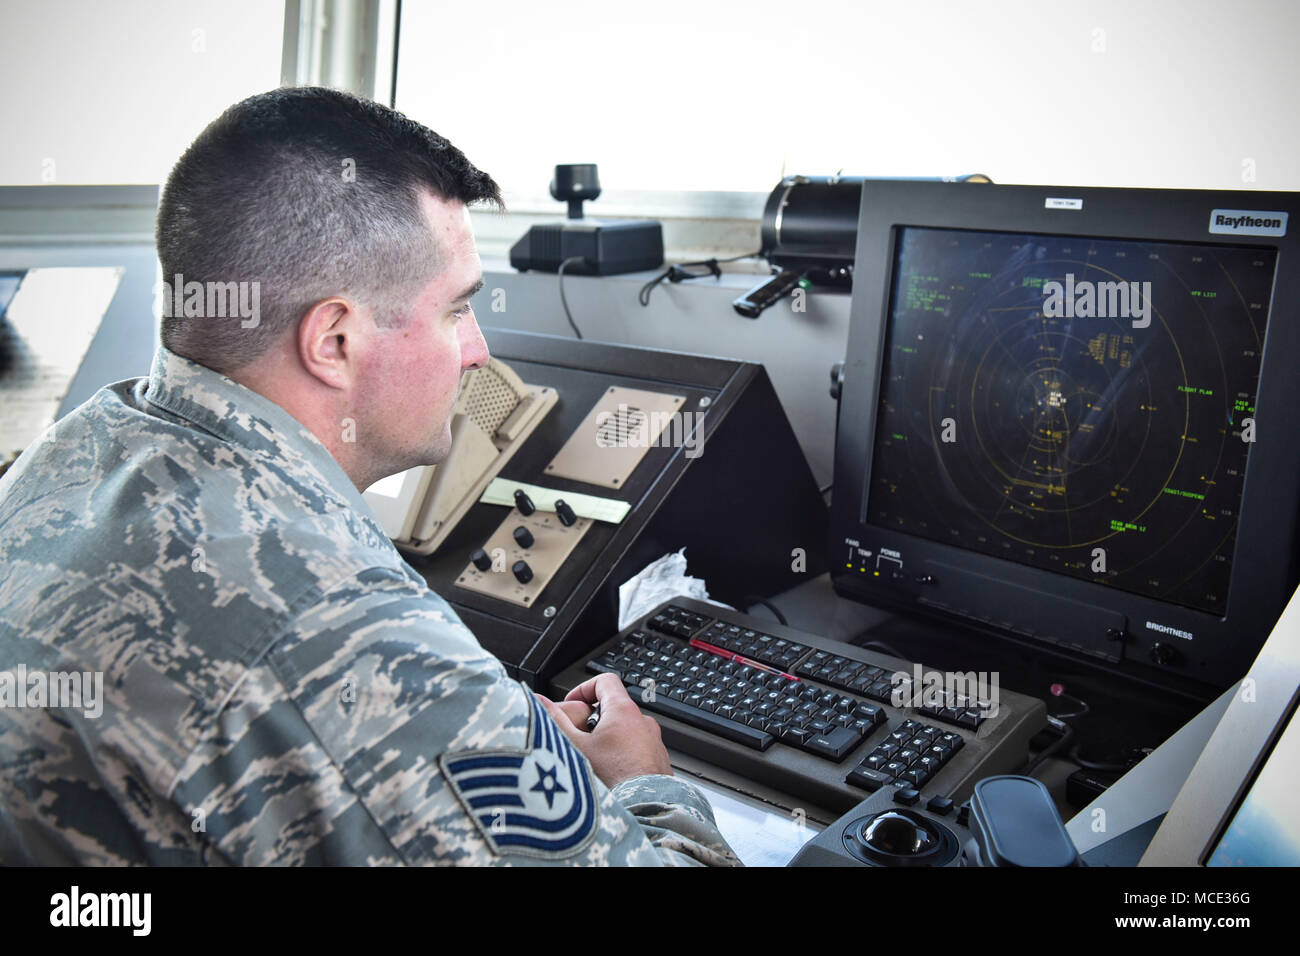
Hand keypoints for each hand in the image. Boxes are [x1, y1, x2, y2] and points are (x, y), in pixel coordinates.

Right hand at [535, 673, 672, 786]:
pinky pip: (636, 750)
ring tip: (591, 761)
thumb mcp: (575, 746)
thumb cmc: (613, 779)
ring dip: (606, 740)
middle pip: (612, 708)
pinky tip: (609, 775)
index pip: (605, 681)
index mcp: (624, 711)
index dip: (584, 689)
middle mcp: (643, 722)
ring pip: (624, 731)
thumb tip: (538, 700)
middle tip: (578, 739)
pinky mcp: (657, 761)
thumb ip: (555, 720)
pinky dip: (621, 756)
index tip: (572, 705)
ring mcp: (653, 742)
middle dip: (591, 721)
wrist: (645, 810)